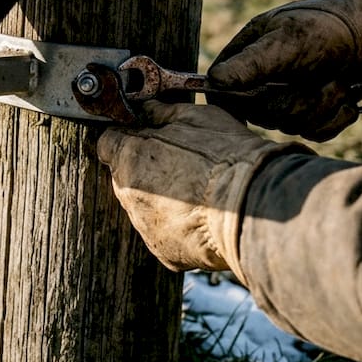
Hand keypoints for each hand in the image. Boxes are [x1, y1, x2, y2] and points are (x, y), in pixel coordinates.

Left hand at [97, 102, 305, 278]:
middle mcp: (128, 194)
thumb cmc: (225, 156)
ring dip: (162, 200)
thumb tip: (146, 109)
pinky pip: (163, 234)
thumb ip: (161, 112)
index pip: (108, 143)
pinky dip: (177, 226)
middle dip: (145, 169)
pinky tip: (202, 217)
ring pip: (144, 207)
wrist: (253, 204)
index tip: (146, 137)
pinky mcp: (164, 252)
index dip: (128, 138)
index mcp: (129, 157)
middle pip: (126, 177)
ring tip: (197, 193)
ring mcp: (144, 226)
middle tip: (181, 165)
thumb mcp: (194, 117)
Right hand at [208, 0, 361, 140]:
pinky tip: (349, 98)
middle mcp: (264, 80)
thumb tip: (213, 81)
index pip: (221, 89)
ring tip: (340, 82)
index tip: (256, 102)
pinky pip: (316, 134)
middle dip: (298, 102)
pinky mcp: (315, 114)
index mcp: (248, 55)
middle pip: (261, 115)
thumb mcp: (287, 42)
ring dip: (322, 107)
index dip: (233, 101)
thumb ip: (250, 63)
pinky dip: (337, 118)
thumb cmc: (330, 28)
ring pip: (291, 126)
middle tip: (324, 78)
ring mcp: (289, 98)